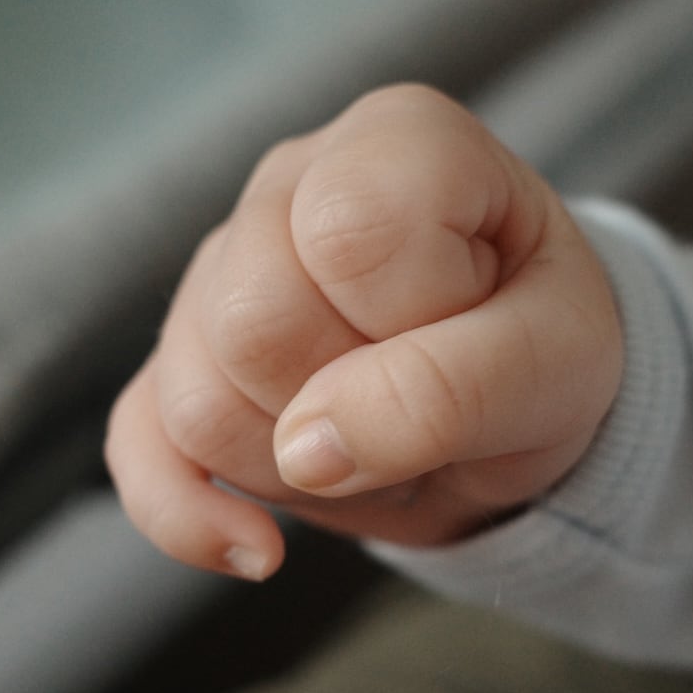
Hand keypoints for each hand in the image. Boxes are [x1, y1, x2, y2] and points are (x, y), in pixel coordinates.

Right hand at [104, 84, 621, 579]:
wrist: (522, 395)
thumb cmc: (543, 342)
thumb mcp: (555, 360)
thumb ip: (451, 388)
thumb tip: (307, 449)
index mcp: (394, 144)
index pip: (349, 236)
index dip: (412, 323)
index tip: (473, 331)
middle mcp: (287, 186)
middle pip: (252, 323)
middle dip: (353, 403)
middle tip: (429, 400)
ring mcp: (217, 271)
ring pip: (195, 398)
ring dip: (302, 466)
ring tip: (380, 438)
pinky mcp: (178, 360)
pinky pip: (138, 447)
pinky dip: (190, 517)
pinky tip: (259, 548)